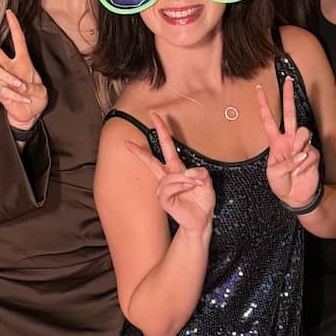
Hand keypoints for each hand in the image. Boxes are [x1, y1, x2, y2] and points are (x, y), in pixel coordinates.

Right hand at [0, 10, 46, 131]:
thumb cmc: (37, 98)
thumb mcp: (41, 91)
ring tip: (23, 89)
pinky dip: (16, 96)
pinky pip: (4, 90)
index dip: (14, 26)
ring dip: (11, 80)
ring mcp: (3, 79)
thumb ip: (32, 87)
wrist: (30, 114)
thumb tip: (19, 85)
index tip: (9, 12)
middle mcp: (11, 68)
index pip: (18, 41)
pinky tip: (24, 101)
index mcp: (24, 62)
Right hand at [126, 111, 214, 236]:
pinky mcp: (164, 199)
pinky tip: (186, 190)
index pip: (167, 145)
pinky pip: (168, 188)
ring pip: (168, 177)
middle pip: (151, 160)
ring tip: (194, 185)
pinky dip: (180, 186)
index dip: (162, 130)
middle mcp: (168, 176)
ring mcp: (164, 188)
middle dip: (139, 151)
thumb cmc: (202, 199)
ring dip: (184, 180)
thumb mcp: (207, 180)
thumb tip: (186, 173)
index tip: (155, 116)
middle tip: (128, 141)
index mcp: (176, 168)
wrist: (202, 219)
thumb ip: (200, 172)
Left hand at [258, 78, 320, 207]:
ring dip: (299, 145)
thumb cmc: (282, 184)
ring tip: (296, 159)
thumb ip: (285, 163)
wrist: (296, 197)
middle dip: (288, 96)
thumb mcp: (273, 174)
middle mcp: (289, 140)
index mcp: (275, 142)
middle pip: (289, 113)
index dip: (263, 105)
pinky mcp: (314, 154)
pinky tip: (303, 170)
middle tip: (288, 80)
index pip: (268, 119)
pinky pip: (310, 152)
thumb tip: (301, 153)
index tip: (257, 89)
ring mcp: (302, 145)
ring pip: (303, 131)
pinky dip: (305, 162)